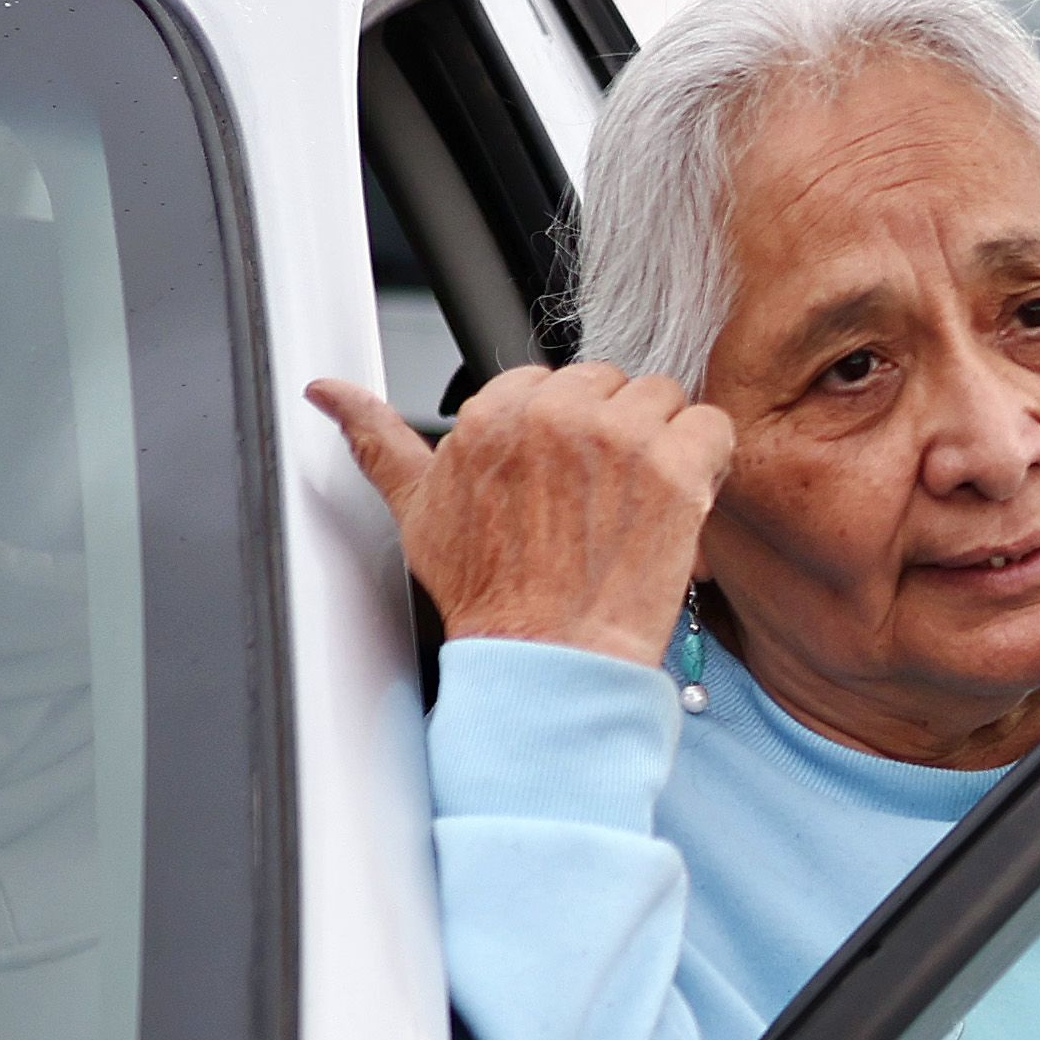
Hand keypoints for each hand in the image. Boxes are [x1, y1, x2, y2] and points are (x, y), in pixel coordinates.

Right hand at [312, 361, 734, 670]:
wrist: (550, 659)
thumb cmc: (489, 594)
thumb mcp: (416, 509)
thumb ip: (374, 439)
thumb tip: (325, 394)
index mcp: (492, 414)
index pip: (550, 380)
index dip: (567, 433)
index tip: (564, 481)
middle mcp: (552, 414)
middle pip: (610, 384)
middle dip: (613, 434)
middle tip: (602, 501)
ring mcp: (616, 438)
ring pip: (664, 399)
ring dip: (664, 445)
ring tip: (638, 506)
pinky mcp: (674, 469)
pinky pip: (713, 427)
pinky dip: (709, 464)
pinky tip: (679, 506)